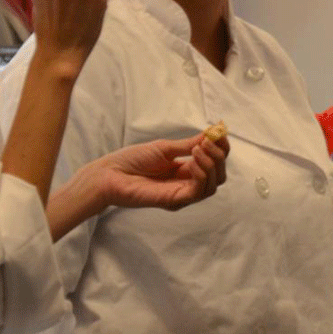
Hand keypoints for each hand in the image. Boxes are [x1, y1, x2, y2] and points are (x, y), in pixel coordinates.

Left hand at [94, 133, 229, 210]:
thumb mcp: (166, 148)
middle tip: (207, 143)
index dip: (221, 148)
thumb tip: (212, 133)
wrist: (110, 174)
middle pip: (219, 175)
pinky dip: (202, 175)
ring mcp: (182, 194)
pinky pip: (199, 192)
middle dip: (219, 156)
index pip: (215, 162)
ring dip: (212, 164)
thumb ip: (189, 144)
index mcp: (186, 169)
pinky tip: (193, 162)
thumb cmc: (133, 160)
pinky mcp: (174, 201)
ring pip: (214, 184)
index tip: (220, 132)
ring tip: (198, 150)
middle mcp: (187, 183)